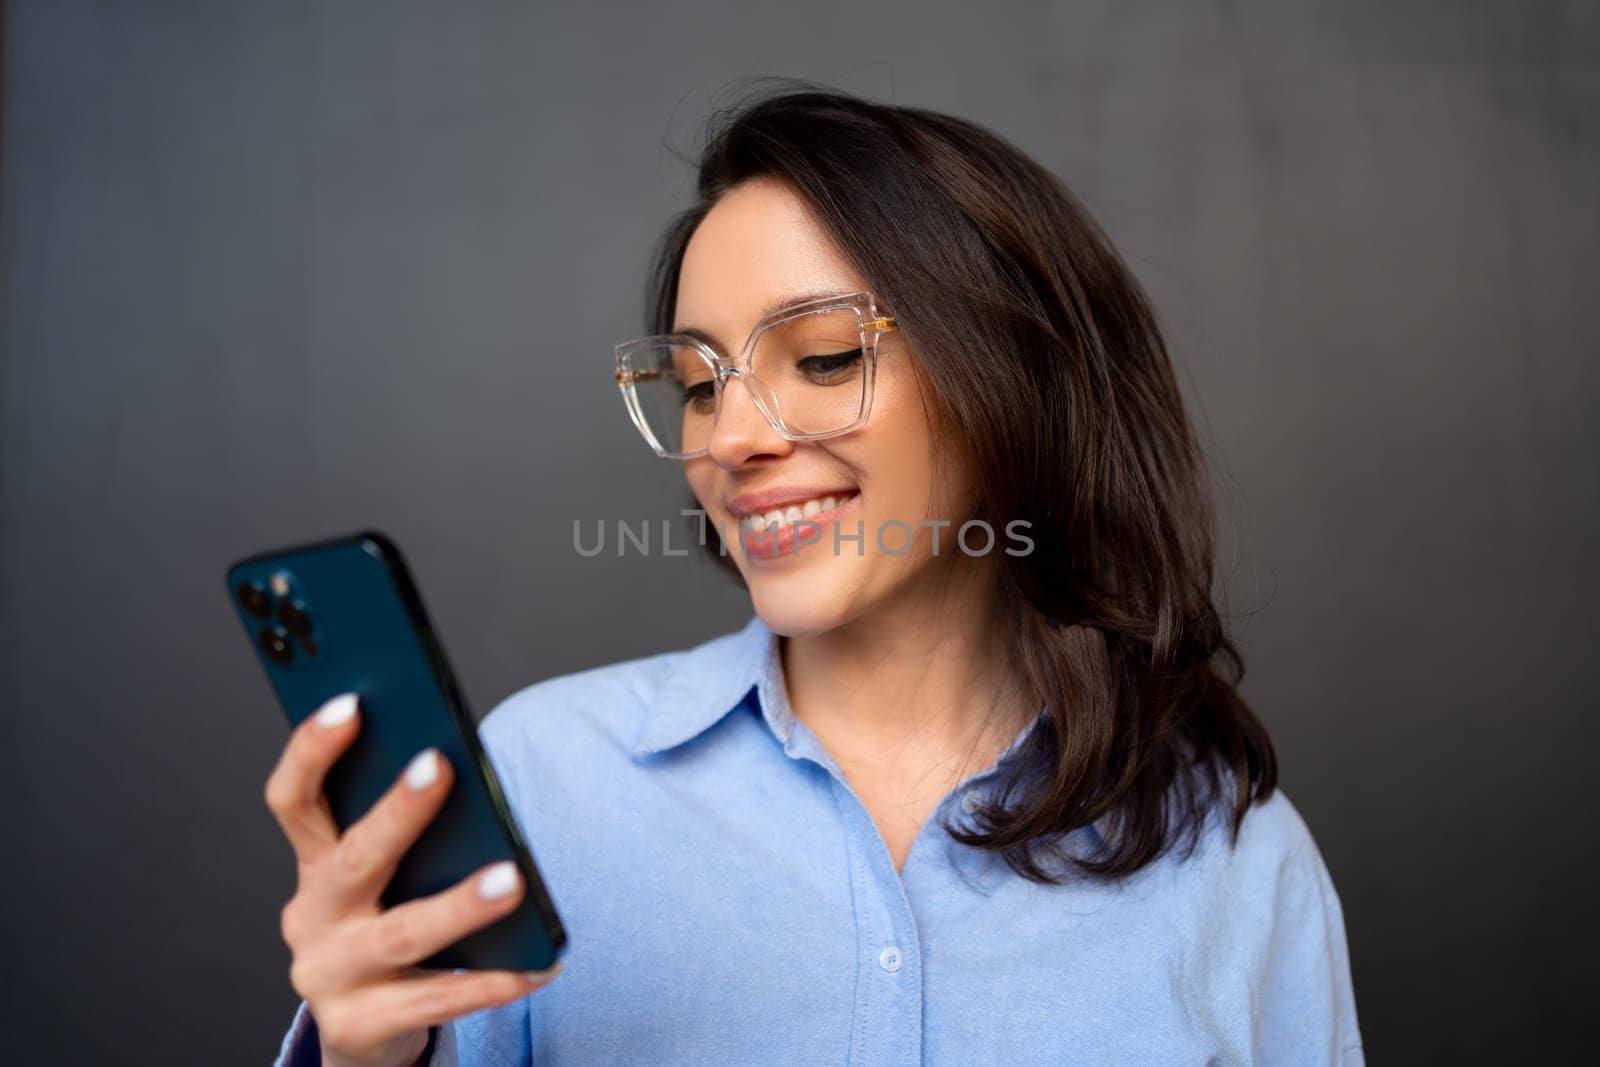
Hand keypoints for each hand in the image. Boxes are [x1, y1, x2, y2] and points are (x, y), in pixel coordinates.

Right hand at [263, 692, 560, 1066]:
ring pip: (402, 934)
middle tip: (440, 765)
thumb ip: (404, 829)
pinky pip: (436, 999)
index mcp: (314, 864)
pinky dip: (493, 982)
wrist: (365, 1031)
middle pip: (353, 857)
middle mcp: (313, 916)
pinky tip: (540, 964)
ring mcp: (331, 975)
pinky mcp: (361, 1027)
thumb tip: (462, 767)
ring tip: (512, 880)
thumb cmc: (386, 923)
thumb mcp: (382, 875)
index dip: (313, 751)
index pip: (295, 799)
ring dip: (459, 905)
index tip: (352, 703)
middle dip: (397, 810)